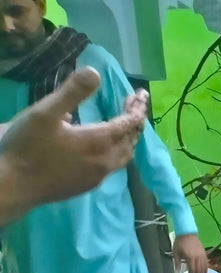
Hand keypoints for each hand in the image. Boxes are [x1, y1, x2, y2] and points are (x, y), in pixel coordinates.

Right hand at [0, 67, 148, 225]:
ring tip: (127, 124)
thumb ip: (72, 93)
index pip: (128, 123)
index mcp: (98, 141)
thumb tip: (95, 73)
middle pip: (130, 139)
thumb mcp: (45, 113)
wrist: (14, 186)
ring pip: (123, 155)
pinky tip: (106, 147)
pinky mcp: (88, 185)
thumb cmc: (28, 147)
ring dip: (128, 138)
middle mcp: (105, 161)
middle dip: (135, 120)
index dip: (137, 107)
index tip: (142, 93)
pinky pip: (112, 166)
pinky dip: (118, 151)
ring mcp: (97, 177)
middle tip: (134, 103)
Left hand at [173, 233, 207, 272]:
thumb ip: (177, 262)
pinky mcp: (204, 253)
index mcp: (190, 257)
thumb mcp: (175, 252)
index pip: (192, 270)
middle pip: (198, 270)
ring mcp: (202, 255)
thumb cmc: (180, 242)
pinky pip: (206, 263)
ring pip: (203, 267)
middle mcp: (197, 257)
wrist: (187, 232)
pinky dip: (206, 269)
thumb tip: (177, 272)